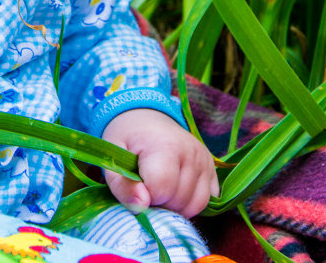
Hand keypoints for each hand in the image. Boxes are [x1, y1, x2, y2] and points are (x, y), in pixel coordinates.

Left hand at [101, 108, 218, 216]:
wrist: (145, 118)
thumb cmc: (126, 139)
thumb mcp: (112, 158)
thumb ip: (122, 185)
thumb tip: (141, 207)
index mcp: (164, 145)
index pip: (162, 189)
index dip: (145, 197)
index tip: (136, 187)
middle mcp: (191, 152)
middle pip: (179, 200)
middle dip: (159, 203)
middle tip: (146, 188)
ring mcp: (205, 160)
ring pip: (196, 205)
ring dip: (175, 207)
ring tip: (159, 191)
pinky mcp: (212, 168)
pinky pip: (208, 200)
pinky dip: (191, 204)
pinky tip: (175, 192)